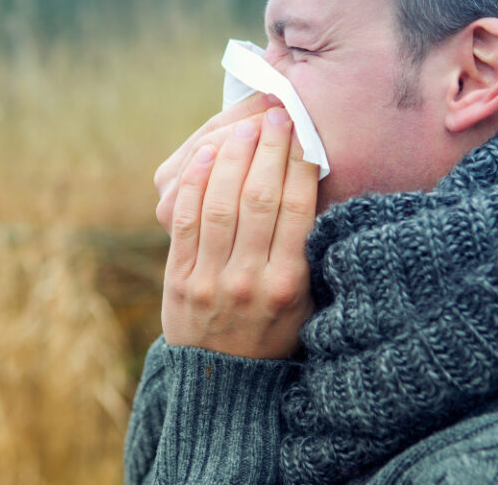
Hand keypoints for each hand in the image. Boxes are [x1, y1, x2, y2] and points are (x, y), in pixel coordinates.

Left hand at [161, 107, 318, 359]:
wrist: (224, 383)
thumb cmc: (274, 334)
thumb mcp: (309, 303)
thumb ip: (312, 254)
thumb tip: (318, 190)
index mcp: (289, 283)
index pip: (297, 208)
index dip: (299, 162)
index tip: (303, 132)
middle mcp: (250, 279)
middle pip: (259, 198)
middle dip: (268, 149)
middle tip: (276, 116)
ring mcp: (210, 278)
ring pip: (220, 202)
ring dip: (232, 157)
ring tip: (245, 129)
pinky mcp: (179, 278)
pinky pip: (184, 221)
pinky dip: (194, 183)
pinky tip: (205, 155)